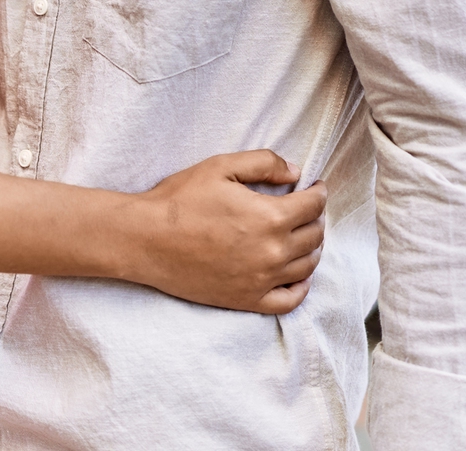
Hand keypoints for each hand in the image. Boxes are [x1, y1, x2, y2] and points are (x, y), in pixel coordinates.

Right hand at [128, 150, 326, 314]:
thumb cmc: (180, 199)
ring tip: (305, 235)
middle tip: (308, 208)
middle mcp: (272, 252)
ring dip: (312, 248)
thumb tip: (296, 172)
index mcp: (270, 216)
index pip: (313, 206)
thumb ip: (264, 163)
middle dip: (316, 218)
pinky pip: (289, 301)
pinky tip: (298, 276)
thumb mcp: (221, 166)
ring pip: (306, 266)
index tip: (316, 187)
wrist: (146, 239)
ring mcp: (261, 280)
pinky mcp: (246, 300)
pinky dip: (301, 288)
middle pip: (314, 235)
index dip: (319, 193)